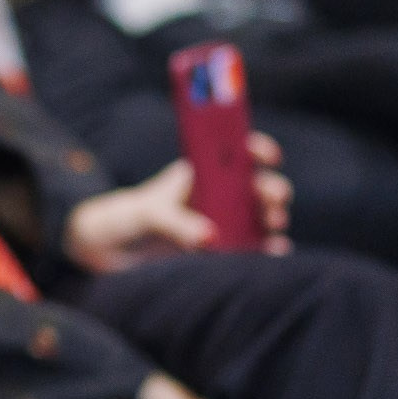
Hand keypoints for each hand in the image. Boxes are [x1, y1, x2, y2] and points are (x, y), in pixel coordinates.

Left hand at [67, 137, 292, 274]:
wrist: (120, 247)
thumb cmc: (134, 218)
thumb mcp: (149, 215)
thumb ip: (176, 224)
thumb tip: (208, 237)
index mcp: (202, 171)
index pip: (236, 151)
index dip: (256, 148)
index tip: (268, 155)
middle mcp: (221, 192)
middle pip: (257, 184)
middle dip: (271, 188)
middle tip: (274, 197)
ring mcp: (227, 219)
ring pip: (262, 214)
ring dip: (273, 216)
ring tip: (273, 222)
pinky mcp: (227, 246)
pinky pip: (254, 245)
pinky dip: (268, 247)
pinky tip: (277, 250)